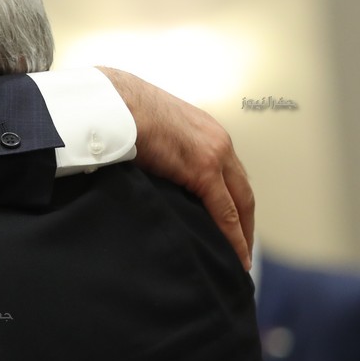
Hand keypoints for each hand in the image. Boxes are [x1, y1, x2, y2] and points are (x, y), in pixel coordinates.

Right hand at [99, 68, 254, 268]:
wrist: (114, 103)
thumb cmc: (122, 112)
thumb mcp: (152, 131)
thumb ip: (162, 152)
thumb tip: (154, 172)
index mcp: (206, 131)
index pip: (229, 173)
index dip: (234, 201)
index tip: (234, 222)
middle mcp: (218, 141)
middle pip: (242, 189)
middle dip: (245, 221)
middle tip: (244, 247)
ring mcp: (214, 154)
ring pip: (240, 202)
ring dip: (242, 232)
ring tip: (239, 257)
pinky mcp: (203, 169)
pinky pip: (225, 211)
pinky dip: (233, 236)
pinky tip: (234, 254)